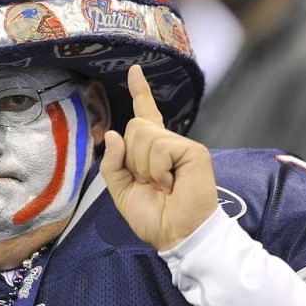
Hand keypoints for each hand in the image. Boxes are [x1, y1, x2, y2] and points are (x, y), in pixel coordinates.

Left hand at [100, 65, 217, 250]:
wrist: (176, 235)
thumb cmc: (153, 216)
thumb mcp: (122, 190)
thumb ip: (113, 163)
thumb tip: (112, 134)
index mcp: (150, 150)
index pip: (144, 113)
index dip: (140, 91)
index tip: (135, 70)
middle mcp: (167, 143)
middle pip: (134, 126)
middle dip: (131, 157)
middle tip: (149, 182)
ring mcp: (181, 145)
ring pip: (143, 135)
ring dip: (144, 167)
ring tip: (161, 185)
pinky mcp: (193, 151)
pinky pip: (159, 147)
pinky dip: (157, 169)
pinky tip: (171, 183)